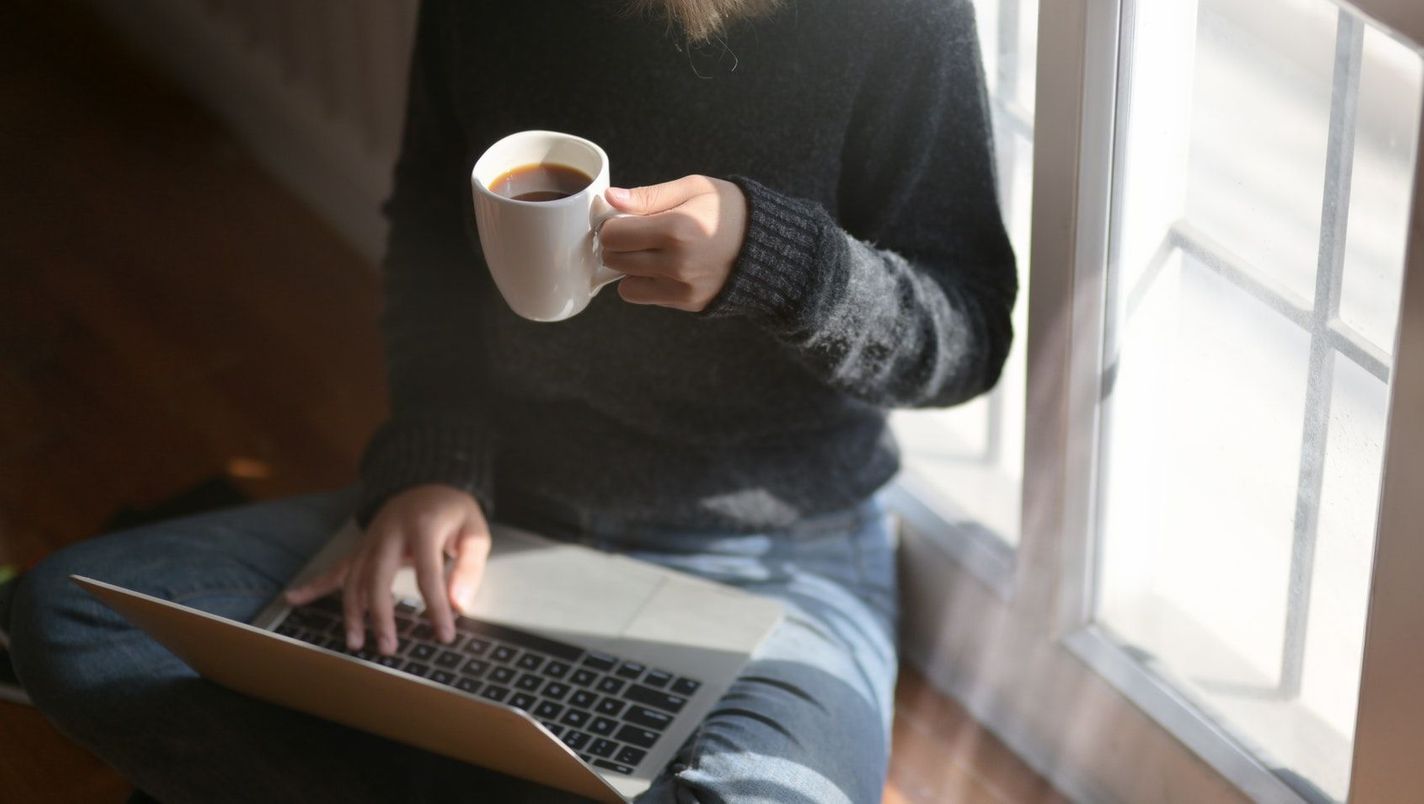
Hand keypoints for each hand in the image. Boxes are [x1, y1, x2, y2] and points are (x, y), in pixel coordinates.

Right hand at [284, 484, 490, 654]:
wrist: (428, 482)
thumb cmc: (454, 512)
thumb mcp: (475, 532)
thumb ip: (469, 567)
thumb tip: (459, 605)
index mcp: (423, 526)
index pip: (427, 573)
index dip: (435, 607)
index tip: (444, 635)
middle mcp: (389, 532)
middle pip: (378, 577)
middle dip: (380, 616)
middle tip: (388, 647)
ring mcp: (371, 539)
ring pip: (354, 578)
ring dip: (352, 612)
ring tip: (356, 643)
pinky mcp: (362, 546)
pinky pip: (336, 568)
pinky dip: (315, 585)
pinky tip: (293, 598)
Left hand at [600, 175, 747, 311]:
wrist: (769, 246)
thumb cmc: (730, 210)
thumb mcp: (693, 188)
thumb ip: (649, 196)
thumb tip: (610, 198)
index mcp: (675, 229)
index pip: (613, 235)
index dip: (612, 224)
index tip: (624, 219)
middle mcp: (676, 263)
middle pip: (614, 259)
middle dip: (617, 245)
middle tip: (636, 234)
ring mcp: (681, 287)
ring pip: (624, 283)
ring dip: (629, 267)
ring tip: (652, 252)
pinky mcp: (687, 303)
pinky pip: (643, 297)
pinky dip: (645, 283)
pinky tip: (664, 268)